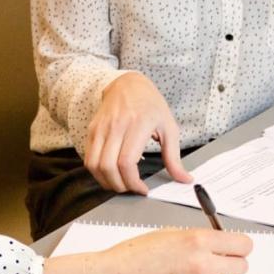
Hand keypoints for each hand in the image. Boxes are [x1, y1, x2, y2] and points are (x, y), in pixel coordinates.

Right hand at [43, 229, 252, 273]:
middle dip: (232, 263)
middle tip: (218, 263)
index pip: (243, 245)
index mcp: (198, 241)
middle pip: (241, 267)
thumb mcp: (170, 234)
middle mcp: (202, 265)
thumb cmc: (136, 255)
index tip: (235, 248)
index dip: (239, 246)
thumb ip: (200, 238)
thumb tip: (223, 244)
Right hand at [84, 72, 192, 194]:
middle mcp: (116, 126)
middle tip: (131, 189)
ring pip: (94, 165)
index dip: (133, 182)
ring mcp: (101, 128)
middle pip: (108, 167)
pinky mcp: (92, 130)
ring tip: (120, 184)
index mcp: (138, 125)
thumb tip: (184, 179)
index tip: (142, 189)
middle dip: (119, 186)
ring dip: (106, 181)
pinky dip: (98, 172)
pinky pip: (89, 158)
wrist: (128, 84)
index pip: (126, 162)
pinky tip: (111, 173)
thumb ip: (174, 157)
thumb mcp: (169, 127)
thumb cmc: (150, 105)